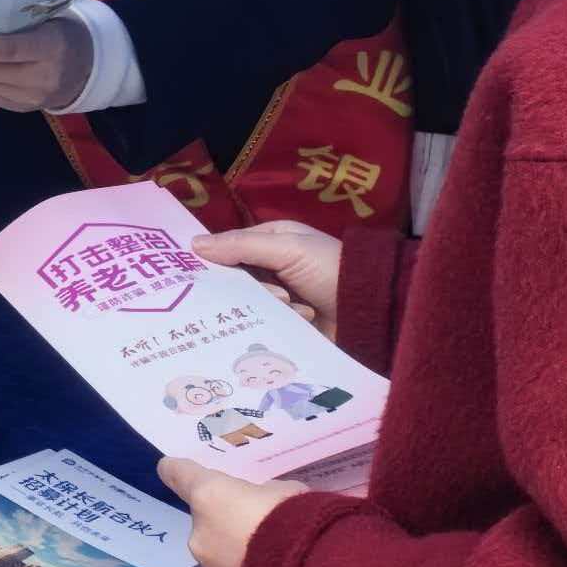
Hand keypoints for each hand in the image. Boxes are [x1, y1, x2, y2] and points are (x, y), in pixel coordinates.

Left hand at [157, 457, 298, 566]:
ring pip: (218, 552)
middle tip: (263, 527)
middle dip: (229, 522)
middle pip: (207, 520)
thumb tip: (264, 505)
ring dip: (236, 553)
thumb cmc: (297, 522)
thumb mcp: (287, 493)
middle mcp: (199, 532)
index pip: (179, 474)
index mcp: (210, 496)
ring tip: (273, 558)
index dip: (177, 470)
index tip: (171, 467)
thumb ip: (266, 495)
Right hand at [191, 219, 343, 333]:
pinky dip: (274, 324)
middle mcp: (275, 267)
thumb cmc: (331, 268)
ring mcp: (281, 298)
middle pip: (237, 280)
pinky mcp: (287, 325)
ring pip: (249, 304)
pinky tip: (293, 323)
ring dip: (268, 306)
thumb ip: (242, 246)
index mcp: (274, 240)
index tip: (194, 276)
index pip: (231, 249)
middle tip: (268, 295)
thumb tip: (194, 245)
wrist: (373, 310)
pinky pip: (264, 325)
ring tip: (293, 307)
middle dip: (247, 289)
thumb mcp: (288, 247)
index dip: (213, 261)